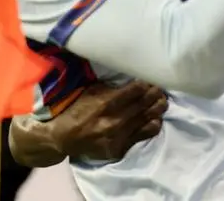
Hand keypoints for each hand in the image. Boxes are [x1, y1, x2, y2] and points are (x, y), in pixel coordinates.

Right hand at [14, 81, 167, 165]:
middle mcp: (115, 121)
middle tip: (160, 88)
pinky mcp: (121, 148)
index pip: (137, 90)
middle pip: (146, 103)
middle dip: (157, 93)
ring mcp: (119, 137)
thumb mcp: (90, 90)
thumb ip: (112, 86)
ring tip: (161, 101)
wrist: (63, 138)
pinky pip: (146, 134)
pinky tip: (154, 118)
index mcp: (106, 103)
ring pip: (150, 118)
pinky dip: (153, 124)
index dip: (148, 83)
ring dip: (158, 107)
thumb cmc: (77, 109)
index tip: (151, 78)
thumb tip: (133, 76)